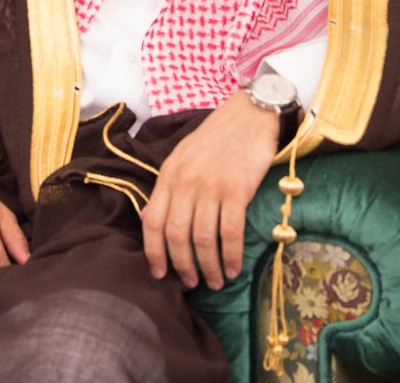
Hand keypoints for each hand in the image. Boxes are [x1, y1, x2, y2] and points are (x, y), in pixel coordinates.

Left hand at [141, 90, 278, 290]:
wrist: (249, 115)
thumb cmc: (216, 138)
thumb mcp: (182, 157)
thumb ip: (167, 188)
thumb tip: (149, 219)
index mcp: (168, 175)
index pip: (153, 221)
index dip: (154, 252)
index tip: (159, 273)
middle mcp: (186, 182)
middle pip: (177, 235)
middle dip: (183, 265)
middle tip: (192, 283)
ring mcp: (211, 186)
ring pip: (204, 238)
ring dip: (209, 266)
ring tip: (215, 281)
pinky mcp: (237, 189)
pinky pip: (230, 231)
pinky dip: (230, 255)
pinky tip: (232, 268)